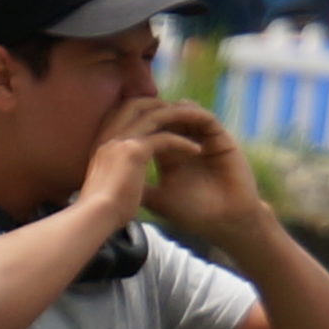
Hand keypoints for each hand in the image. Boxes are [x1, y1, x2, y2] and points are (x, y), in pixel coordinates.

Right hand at [82, 98, 208, 227]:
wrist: (94, 216)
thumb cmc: (102, 208)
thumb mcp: (108, 183)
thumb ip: (116, 172)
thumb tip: (122, 181)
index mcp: (102, 141)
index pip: (121, 111)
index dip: (141, 108)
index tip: (160, 115)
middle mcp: (108, 135)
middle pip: (136, 104)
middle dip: (159, 104)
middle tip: (181, 114)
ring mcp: (120, 140)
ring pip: (153, 116)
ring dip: (178, 117)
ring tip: (196, 124)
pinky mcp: (134, 152)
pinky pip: (165, 138)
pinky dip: (183, 142)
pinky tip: (197, 150)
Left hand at [132, 101, 270, 249]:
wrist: (223, 224)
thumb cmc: (192, 214)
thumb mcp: (156, 199)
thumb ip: (136, 184)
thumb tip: (104, 180)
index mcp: (169, 156)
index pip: (151, 130)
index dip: (136, 121)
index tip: (119, 117)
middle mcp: (187, 144)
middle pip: (166, 117)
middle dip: (152, 109)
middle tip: (137, 104)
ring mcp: (205, 141)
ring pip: (185, 114)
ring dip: (171, 108)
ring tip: (159, 107)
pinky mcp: (222, 141)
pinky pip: (207, 119)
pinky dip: (194, 112)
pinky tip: (182, 110)